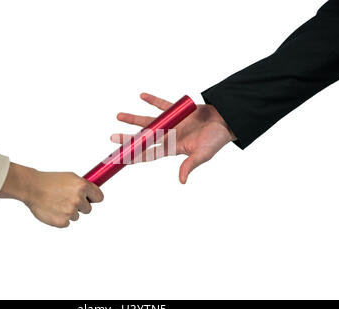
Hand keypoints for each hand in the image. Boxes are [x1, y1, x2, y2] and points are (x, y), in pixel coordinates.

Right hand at [0, 163, 103, 227]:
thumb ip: (83, 186)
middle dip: (80, 205)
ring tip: (57, 203)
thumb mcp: (70, 177)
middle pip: (88, 209)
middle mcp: (78, 199)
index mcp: (82, 186)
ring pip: (77, 216)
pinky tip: (53, 209)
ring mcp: (70, 211)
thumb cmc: (49, 181)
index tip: (90, 198)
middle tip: (67, 199)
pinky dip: (61, 218)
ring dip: (69, 212)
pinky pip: (67, 222)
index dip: (93, 198)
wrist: (31, 187)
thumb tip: (94, 193)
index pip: (99, 197)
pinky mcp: (62, 222)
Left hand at [111, 93, 235, 183]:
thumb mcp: (203, 155)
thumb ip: (190, 165)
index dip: (135, 156)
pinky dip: (152, 100)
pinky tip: (141, 96)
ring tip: (118, 116)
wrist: (226, 122)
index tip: (121, 158)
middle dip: (128, 138)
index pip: (149, 153)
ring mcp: (172, 123)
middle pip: (143, 138)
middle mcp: (168, 136)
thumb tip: (182, 181)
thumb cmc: (216, 140)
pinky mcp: (178, 110)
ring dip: (134, 118)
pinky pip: (162, 104)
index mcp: (172, 148)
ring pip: (148, 120)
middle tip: (112, 138)